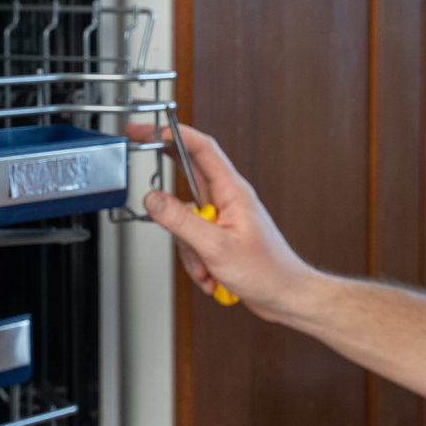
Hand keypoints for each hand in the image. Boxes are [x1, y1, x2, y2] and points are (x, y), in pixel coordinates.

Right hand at [124, 122, 316, 318]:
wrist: (285, 296)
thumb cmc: (267, 271)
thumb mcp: (216, 246)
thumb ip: (181, 221)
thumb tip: (153, 199)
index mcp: (232, 191)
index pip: (201, 149)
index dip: (174, 134)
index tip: (150, 129)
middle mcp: (228, 199)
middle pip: (188, 173)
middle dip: (165, 173)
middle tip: (140, 147)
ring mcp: (223, 217)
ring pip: (185, 217)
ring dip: (188, 247)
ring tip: (206, 266)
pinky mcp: (220, 236)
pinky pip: (193, 239)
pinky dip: (196, 260)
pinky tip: (211, 275)